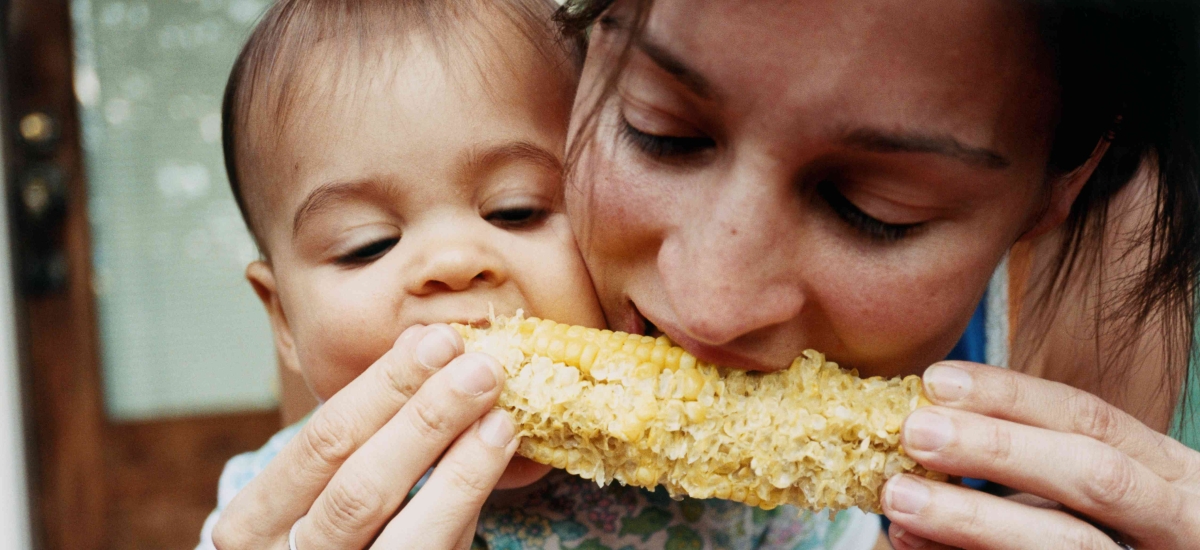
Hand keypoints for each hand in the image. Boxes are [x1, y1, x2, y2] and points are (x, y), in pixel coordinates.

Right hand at [211, 324, 526, 548]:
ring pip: (399, 526)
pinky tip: (497, 451)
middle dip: (424, 417)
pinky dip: (467, 495)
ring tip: (498, 408)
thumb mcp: (333, 488)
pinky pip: (436, 549)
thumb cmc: (341, 536)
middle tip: (478, 367)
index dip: (382, 388)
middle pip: (359, 482)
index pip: (321, 441)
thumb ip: (374, 430)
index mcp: (255, 520)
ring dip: (457, 460)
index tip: (435, 340)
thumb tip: (424, 340)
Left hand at [881, 361, 1199, 549]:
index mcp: (1166, 470)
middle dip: (1000, 450)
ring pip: (1070, 543)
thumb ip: (1022, 458)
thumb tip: (923, 427)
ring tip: (900, 499)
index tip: (936, 380)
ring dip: (974, 519)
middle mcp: (1175, 517)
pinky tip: (913, 542)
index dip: (1012, 397)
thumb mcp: (1080, 485)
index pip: (1090, 417)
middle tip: (915, 433)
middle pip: (1093, 474)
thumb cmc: (1100, 528)